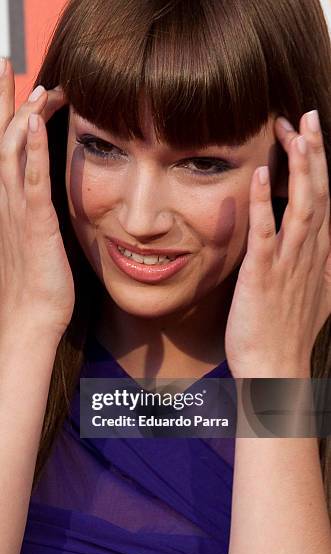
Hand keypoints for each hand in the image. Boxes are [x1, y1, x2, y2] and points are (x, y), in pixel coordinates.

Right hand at [0, 59, 74, 340]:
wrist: (31, 318)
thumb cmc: (36, 283)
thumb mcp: (33, 239)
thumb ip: (35, 212)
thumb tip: (44, 199)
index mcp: (6, 201)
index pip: (4, 148)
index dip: (6, 114)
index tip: (20, 87)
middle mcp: (4, 199)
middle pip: (0, 139)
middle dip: (2, 100)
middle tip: (7, 63)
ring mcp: (16, 210)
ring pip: (13, 152)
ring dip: (22, 116)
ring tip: (36, 88)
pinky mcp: (34, 224)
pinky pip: (30, 180)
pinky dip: (32, 150)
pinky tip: (36, 124)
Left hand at [225, 110, 330, 377]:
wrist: (276, 369)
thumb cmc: (287, 334)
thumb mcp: (315, 296)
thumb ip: (319, 266)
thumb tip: (324, 248)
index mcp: (320, 257)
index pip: (324, 201)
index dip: (320, 166)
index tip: (310, 135)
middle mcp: (310, 255)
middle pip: (319, 195)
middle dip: (315, 154)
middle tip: (305, 117)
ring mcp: (289, 264)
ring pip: (301, 206)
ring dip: (299, 167)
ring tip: (292, 131)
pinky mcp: (263, 276)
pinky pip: (265, 234)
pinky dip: (263, 204)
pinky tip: (258, 175)